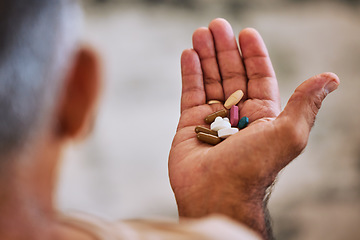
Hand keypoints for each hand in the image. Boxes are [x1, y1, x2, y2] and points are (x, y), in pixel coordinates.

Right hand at [168, 18, 338, 238]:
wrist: (217, 193)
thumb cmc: (254, 166)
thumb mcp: (289, 132)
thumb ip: (306, 103)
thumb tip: (330, 77)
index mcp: (263, 115)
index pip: (259, 77)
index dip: (253, 54)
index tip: (246, 32)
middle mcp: (238, 115)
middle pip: (232, 74)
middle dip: (225, 49)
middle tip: (216, 25)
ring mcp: (213, 119)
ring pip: (210, 80)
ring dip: (206, 56)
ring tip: (200, 33)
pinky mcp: (190, 125)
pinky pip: (190, 93)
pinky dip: (190, 73)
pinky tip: (189, 54)